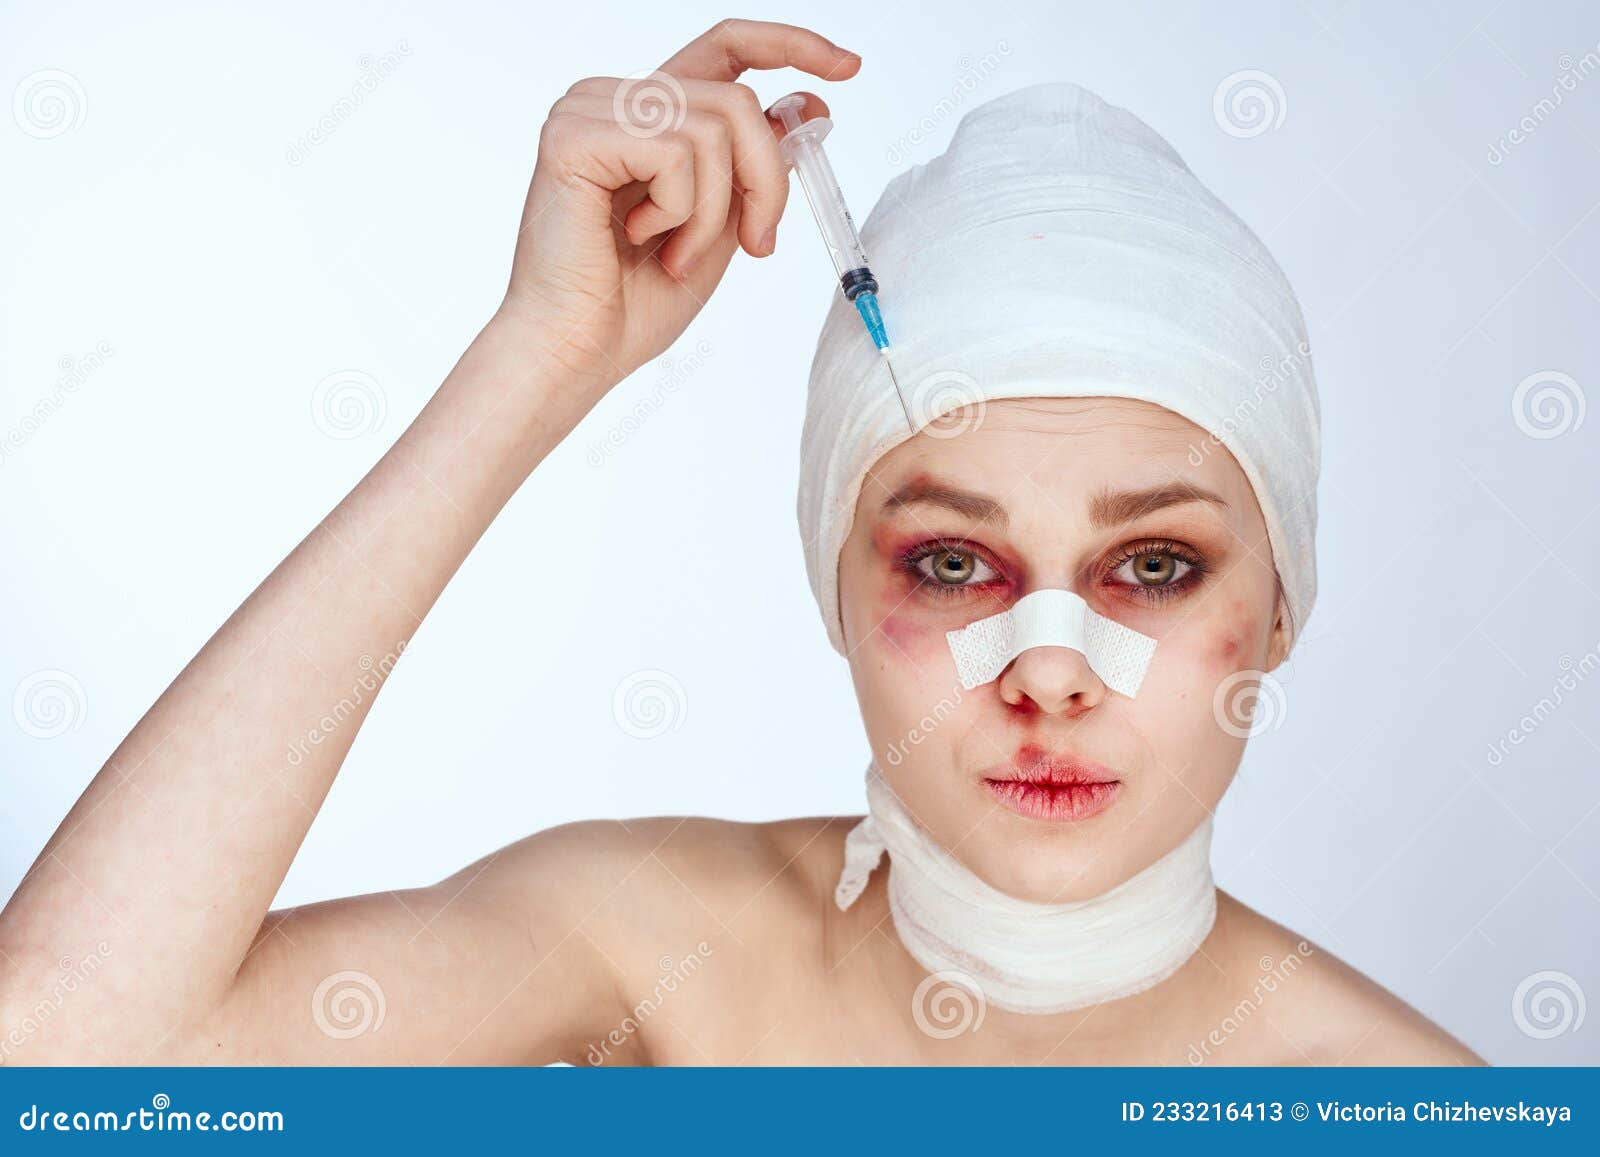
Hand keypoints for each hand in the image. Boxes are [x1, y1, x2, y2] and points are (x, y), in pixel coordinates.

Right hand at [496, 19, 860, 392]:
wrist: (576, 351)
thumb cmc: (633, 303)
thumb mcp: (722, 227)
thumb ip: (755, 167)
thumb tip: (808, 104)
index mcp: (650, 116)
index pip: (727, 48)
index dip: (791, 46)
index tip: (847, 68)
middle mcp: (616, 99)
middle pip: (738, 100)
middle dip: (766, 182)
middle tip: (758, 245)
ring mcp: (589, 110)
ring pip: (714, 127)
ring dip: (715, 212)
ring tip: (676, 254)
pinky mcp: (573, 135)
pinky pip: (675, 151)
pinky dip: (678, 210)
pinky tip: (638, 237)